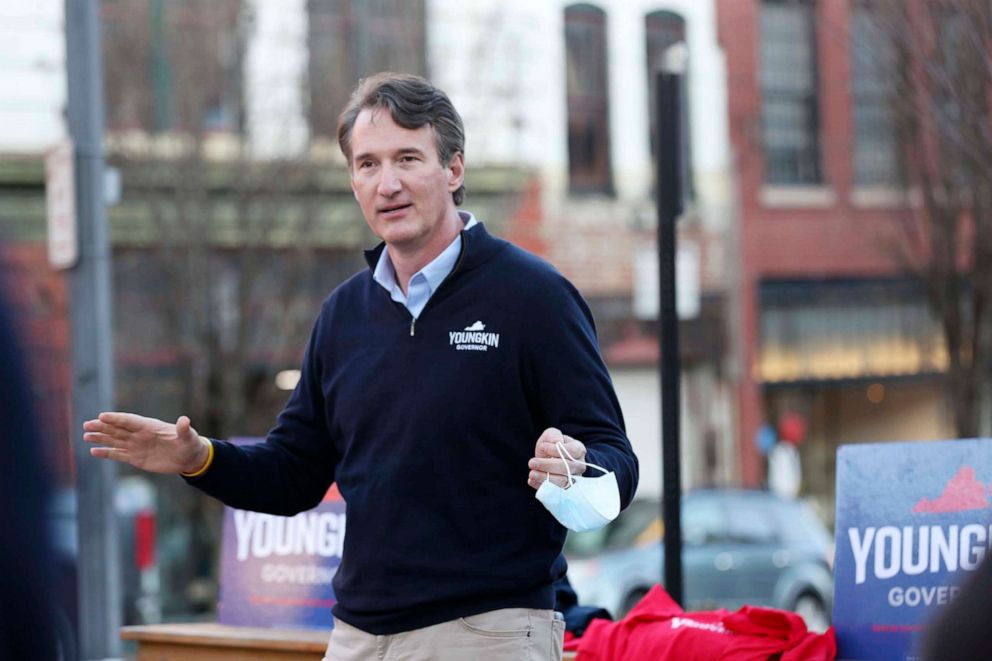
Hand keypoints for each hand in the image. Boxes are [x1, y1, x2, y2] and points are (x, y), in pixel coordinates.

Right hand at [83, 412, 210, 474]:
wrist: (189, 458)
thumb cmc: (190, 444)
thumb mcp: (188, 437)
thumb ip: (184, 429)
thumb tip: (184, 420)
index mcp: (150, 427)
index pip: (130, 421)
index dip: (117, 418)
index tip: (102, 416)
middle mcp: (140, 435)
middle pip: (118, 429)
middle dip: (102, 427)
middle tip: (87, 424)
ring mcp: (136, 446)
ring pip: (115, 441)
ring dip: (100, 438)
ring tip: (85, 436)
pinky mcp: (136, 458)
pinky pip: (118, 454)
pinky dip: (106, 453)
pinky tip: (94, 451)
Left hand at [527, 427, 586, 489]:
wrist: (552, 459)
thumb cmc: (553, 446)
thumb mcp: (553, 435)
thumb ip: (553, 436)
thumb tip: (555, 443)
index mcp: (579, 450)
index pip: (572, 451)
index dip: (557, 450)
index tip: (542, 447)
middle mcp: (579, 466)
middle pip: (566, 468)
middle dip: (548, 465)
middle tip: (532, 462)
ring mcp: (574, 480)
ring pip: (562, 481)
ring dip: (545, 478)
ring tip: (531, 474)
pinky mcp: (565, 490)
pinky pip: (555, 491)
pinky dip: (542, 487)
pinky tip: (532, 481)